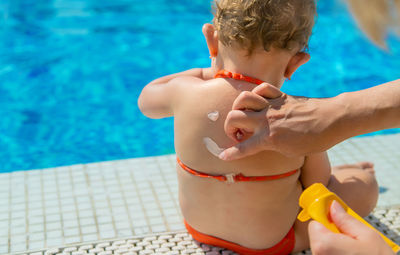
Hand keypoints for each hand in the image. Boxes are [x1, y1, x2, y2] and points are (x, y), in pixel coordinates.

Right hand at [220, 83, 341, 159]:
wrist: (333, 120)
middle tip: (238, 133)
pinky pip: (263, 88)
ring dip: (238, 107)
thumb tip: (261, 141)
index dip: (230, 153)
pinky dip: (257, 92)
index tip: (222, 156)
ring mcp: (273, 106)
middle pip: (234, 118)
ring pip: (244, 99)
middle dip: (229, 126)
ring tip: (244, 114)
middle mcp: (267, 120)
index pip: (243, 148)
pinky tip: (260, 100)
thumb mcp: (291, 151)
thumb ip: (272, 145)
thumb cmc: (315, 140)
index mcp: (269, 138)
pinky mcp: (281, 96)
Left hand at [309, 201, 393, 254]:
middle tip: (350, 239)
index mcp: (324, 245)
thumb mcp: (367, 236)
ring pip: (322, 248)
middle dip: (330, 235)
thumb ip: (346, 220)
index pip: (313, 225)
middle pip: (317, 237)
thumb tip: (333, 207)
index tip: (336, 221)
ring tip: (353, 252)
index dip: (326, 222)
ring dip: (333, 247)